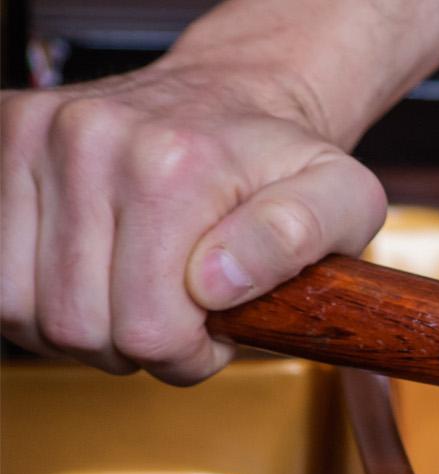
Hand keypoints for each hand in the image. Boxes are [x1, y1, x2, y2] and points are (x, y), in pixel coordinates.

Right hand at [1, 62, 386, 383]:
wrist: (234, 93)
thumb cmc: (282, 160)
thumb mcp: (342, 200)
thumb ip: (299, 239)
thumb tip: (218, 281)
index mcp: (175, 165)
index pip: (150, 329)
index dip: (188, 353)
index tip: (214, 329)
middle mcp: (94, 141)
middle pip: (79, 326)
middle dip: (136, 344)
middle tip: (177, 313)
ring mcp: (36, 137)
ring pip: (22, 309)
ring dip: (82, 325)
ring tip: (134, 294)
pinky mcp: (3, 141)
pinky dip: (37, 297)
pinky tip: (89, 278)